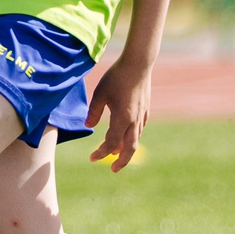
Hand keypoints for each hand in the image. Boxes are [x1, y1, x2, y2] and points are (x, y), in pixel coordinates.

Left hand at [86, 53, 152, 171]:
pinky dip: (132, 136)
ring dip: (125, 148)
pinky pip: (139, 129)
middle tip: (113, 169)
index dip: (101, 153)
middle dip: (121, 161)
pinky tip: (126, 135)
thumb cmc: (116, 77)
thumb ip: (93, 112)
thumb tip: (88, 126)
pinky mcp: (146, 110)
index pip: (110, 143)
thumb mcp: (100, 94)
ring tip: (116, 153)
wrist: (138, 64)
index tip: (91, 158)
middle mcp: (134, 120)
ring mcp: (142, 115)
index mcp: (122, 118)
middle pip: (129, 149)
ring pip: (135, 139)